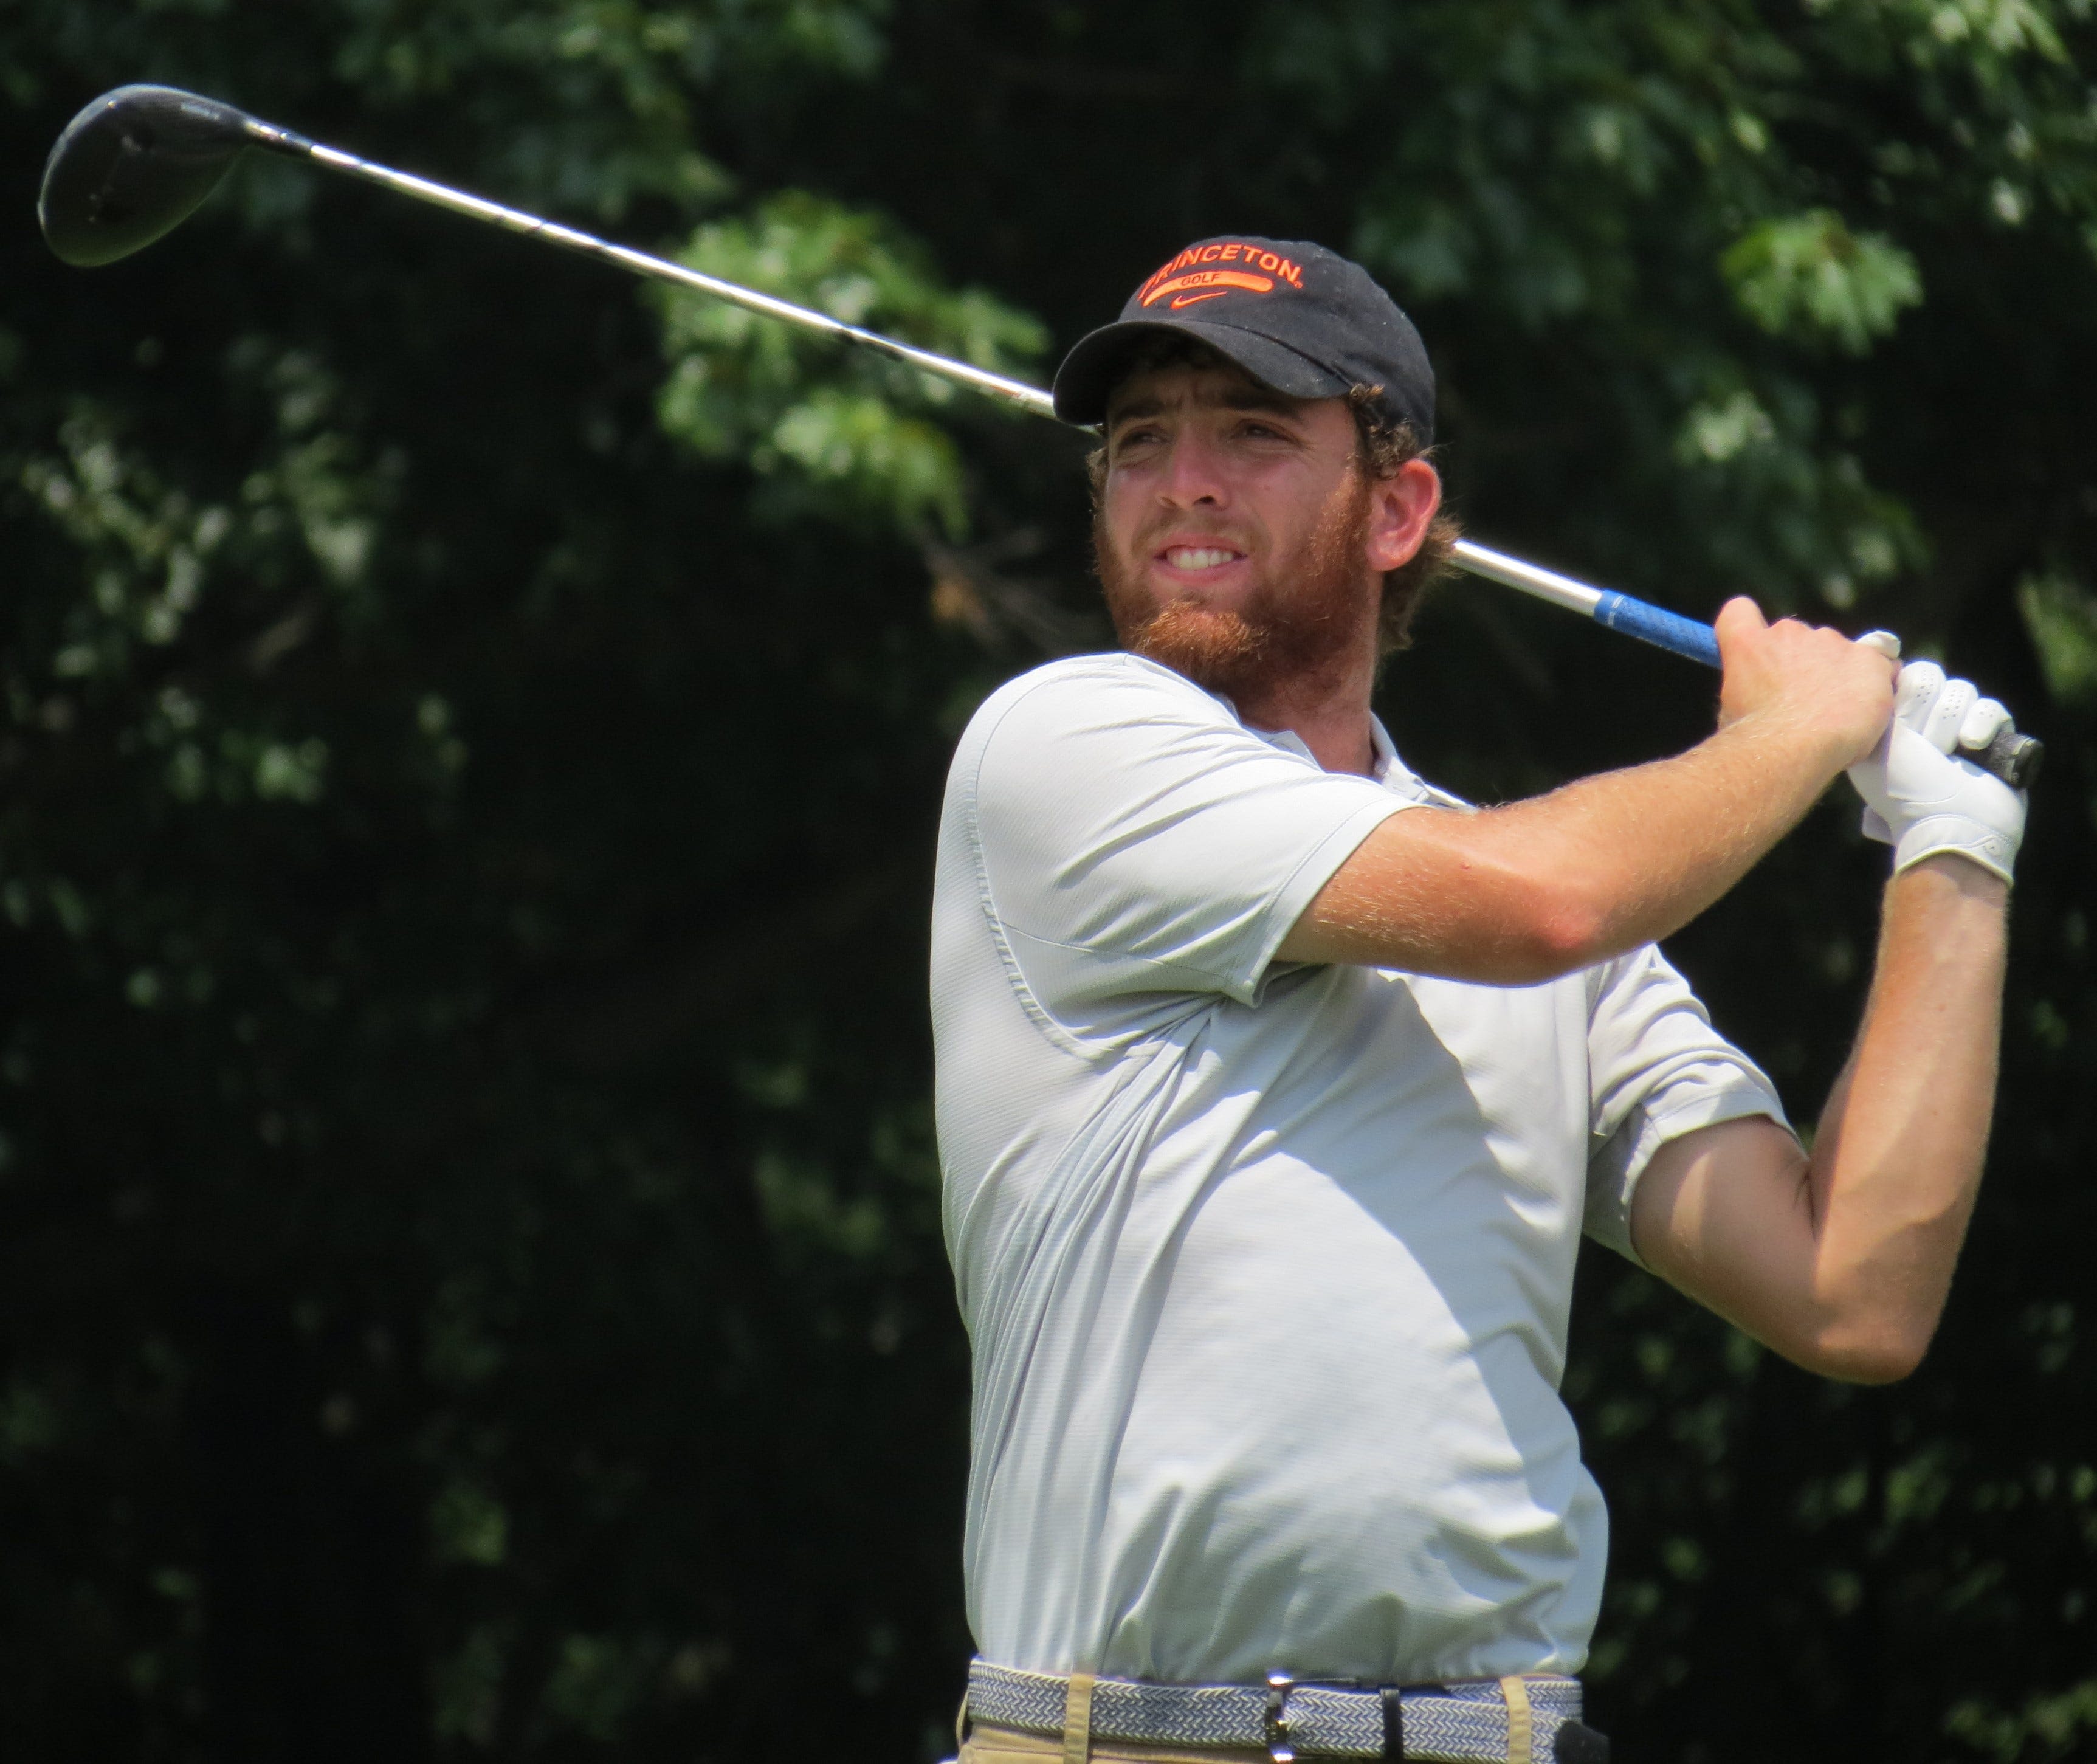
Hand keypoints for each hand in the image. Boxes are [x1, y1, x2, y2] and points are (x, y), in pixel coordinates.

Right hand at [1714, 598, 1897, 769]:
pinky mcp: (1869, 659)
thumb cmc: (1756, 739)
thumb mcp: (1733, 709)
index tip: (1759, 651)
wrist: (1795, 748)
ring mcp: (1831, 642)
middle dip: (1800, 661)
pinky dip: (1878, 681)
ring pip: (1838, 650)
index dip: (1750, 628)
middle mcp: (1788, 633)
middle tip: (1804, 700)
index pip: (1739, 611)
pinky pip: (1882, 663)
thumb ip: (1748, 687)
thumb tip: (1760, 695)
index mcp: (1747, 644)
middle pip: (1795, 636)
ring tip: (1837, 712)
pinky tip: (1870, 707)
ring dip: (1838, 672)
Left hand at [1846, 660, 2026, 882]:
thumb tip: (1873, 651)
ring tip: (1944, 756)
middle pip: (1929, 675)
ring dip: (1949, 726)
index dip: (1900, 692)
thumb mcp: (1872, 741)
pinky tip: (1970, 748)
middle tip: (1920, 745)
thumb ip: (1866, 700)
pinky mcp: (1992, 734)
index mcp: (1890, 719)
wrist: (1949, 823)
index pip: (1899, 673)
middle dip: (1923, 712)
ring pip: (1960, 689)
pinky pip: (1991, 707)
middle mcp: (1922, 719)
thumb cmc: (1902, 788)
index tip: (1897, 720)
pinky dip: (1980, 726)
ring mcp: (1958, 726)